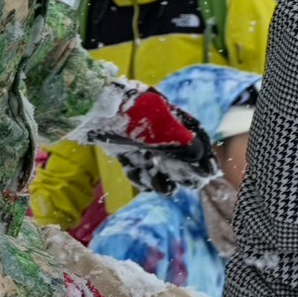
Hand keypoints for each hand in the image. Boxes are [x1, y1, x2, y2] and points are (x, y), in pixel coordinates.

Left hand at [82, 83, 217, 193]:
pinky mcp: (118, 145)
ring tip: (168, 190)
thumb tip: (199, 155)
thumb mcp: (157, 127)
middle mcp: (153, 125)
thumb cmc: (126, 112)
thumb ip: (178, 142)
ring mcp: (135, 136)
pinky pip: (134, 163)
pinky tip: (147, 187)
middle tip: (194, 185)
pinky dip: (141, 176)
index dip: (203, 153)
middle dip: (185, 168)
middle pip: (174, 149)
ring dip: (162, 176)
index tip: (209, 171)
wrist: (88, 106)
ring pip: (154, 159)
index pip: (192, 134)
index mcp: (168, 114)